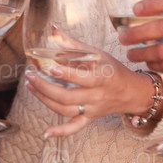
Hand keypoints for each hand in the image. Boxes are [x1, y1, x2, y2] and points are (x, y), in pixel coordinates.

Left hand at [25, 44, 156, 137]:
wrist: (132, 92)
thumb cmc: (113, 69)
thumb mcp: (97, 53)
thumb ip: (73, 44)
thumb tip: (53, 29)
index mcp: (102, 77)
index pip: (82, 78)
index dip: (66, 74)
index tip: (50, 67)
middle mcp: (97, 96)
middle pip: (67, 96)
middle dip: (45, 87)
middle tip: (30, 76)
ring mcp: (92, 109)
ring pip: (66, 109)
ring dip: (45, 100)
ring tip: (31, 86)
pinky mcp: (89, 118)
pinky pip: (75, 127)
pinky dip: (60, 132)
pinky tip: (46, 133)